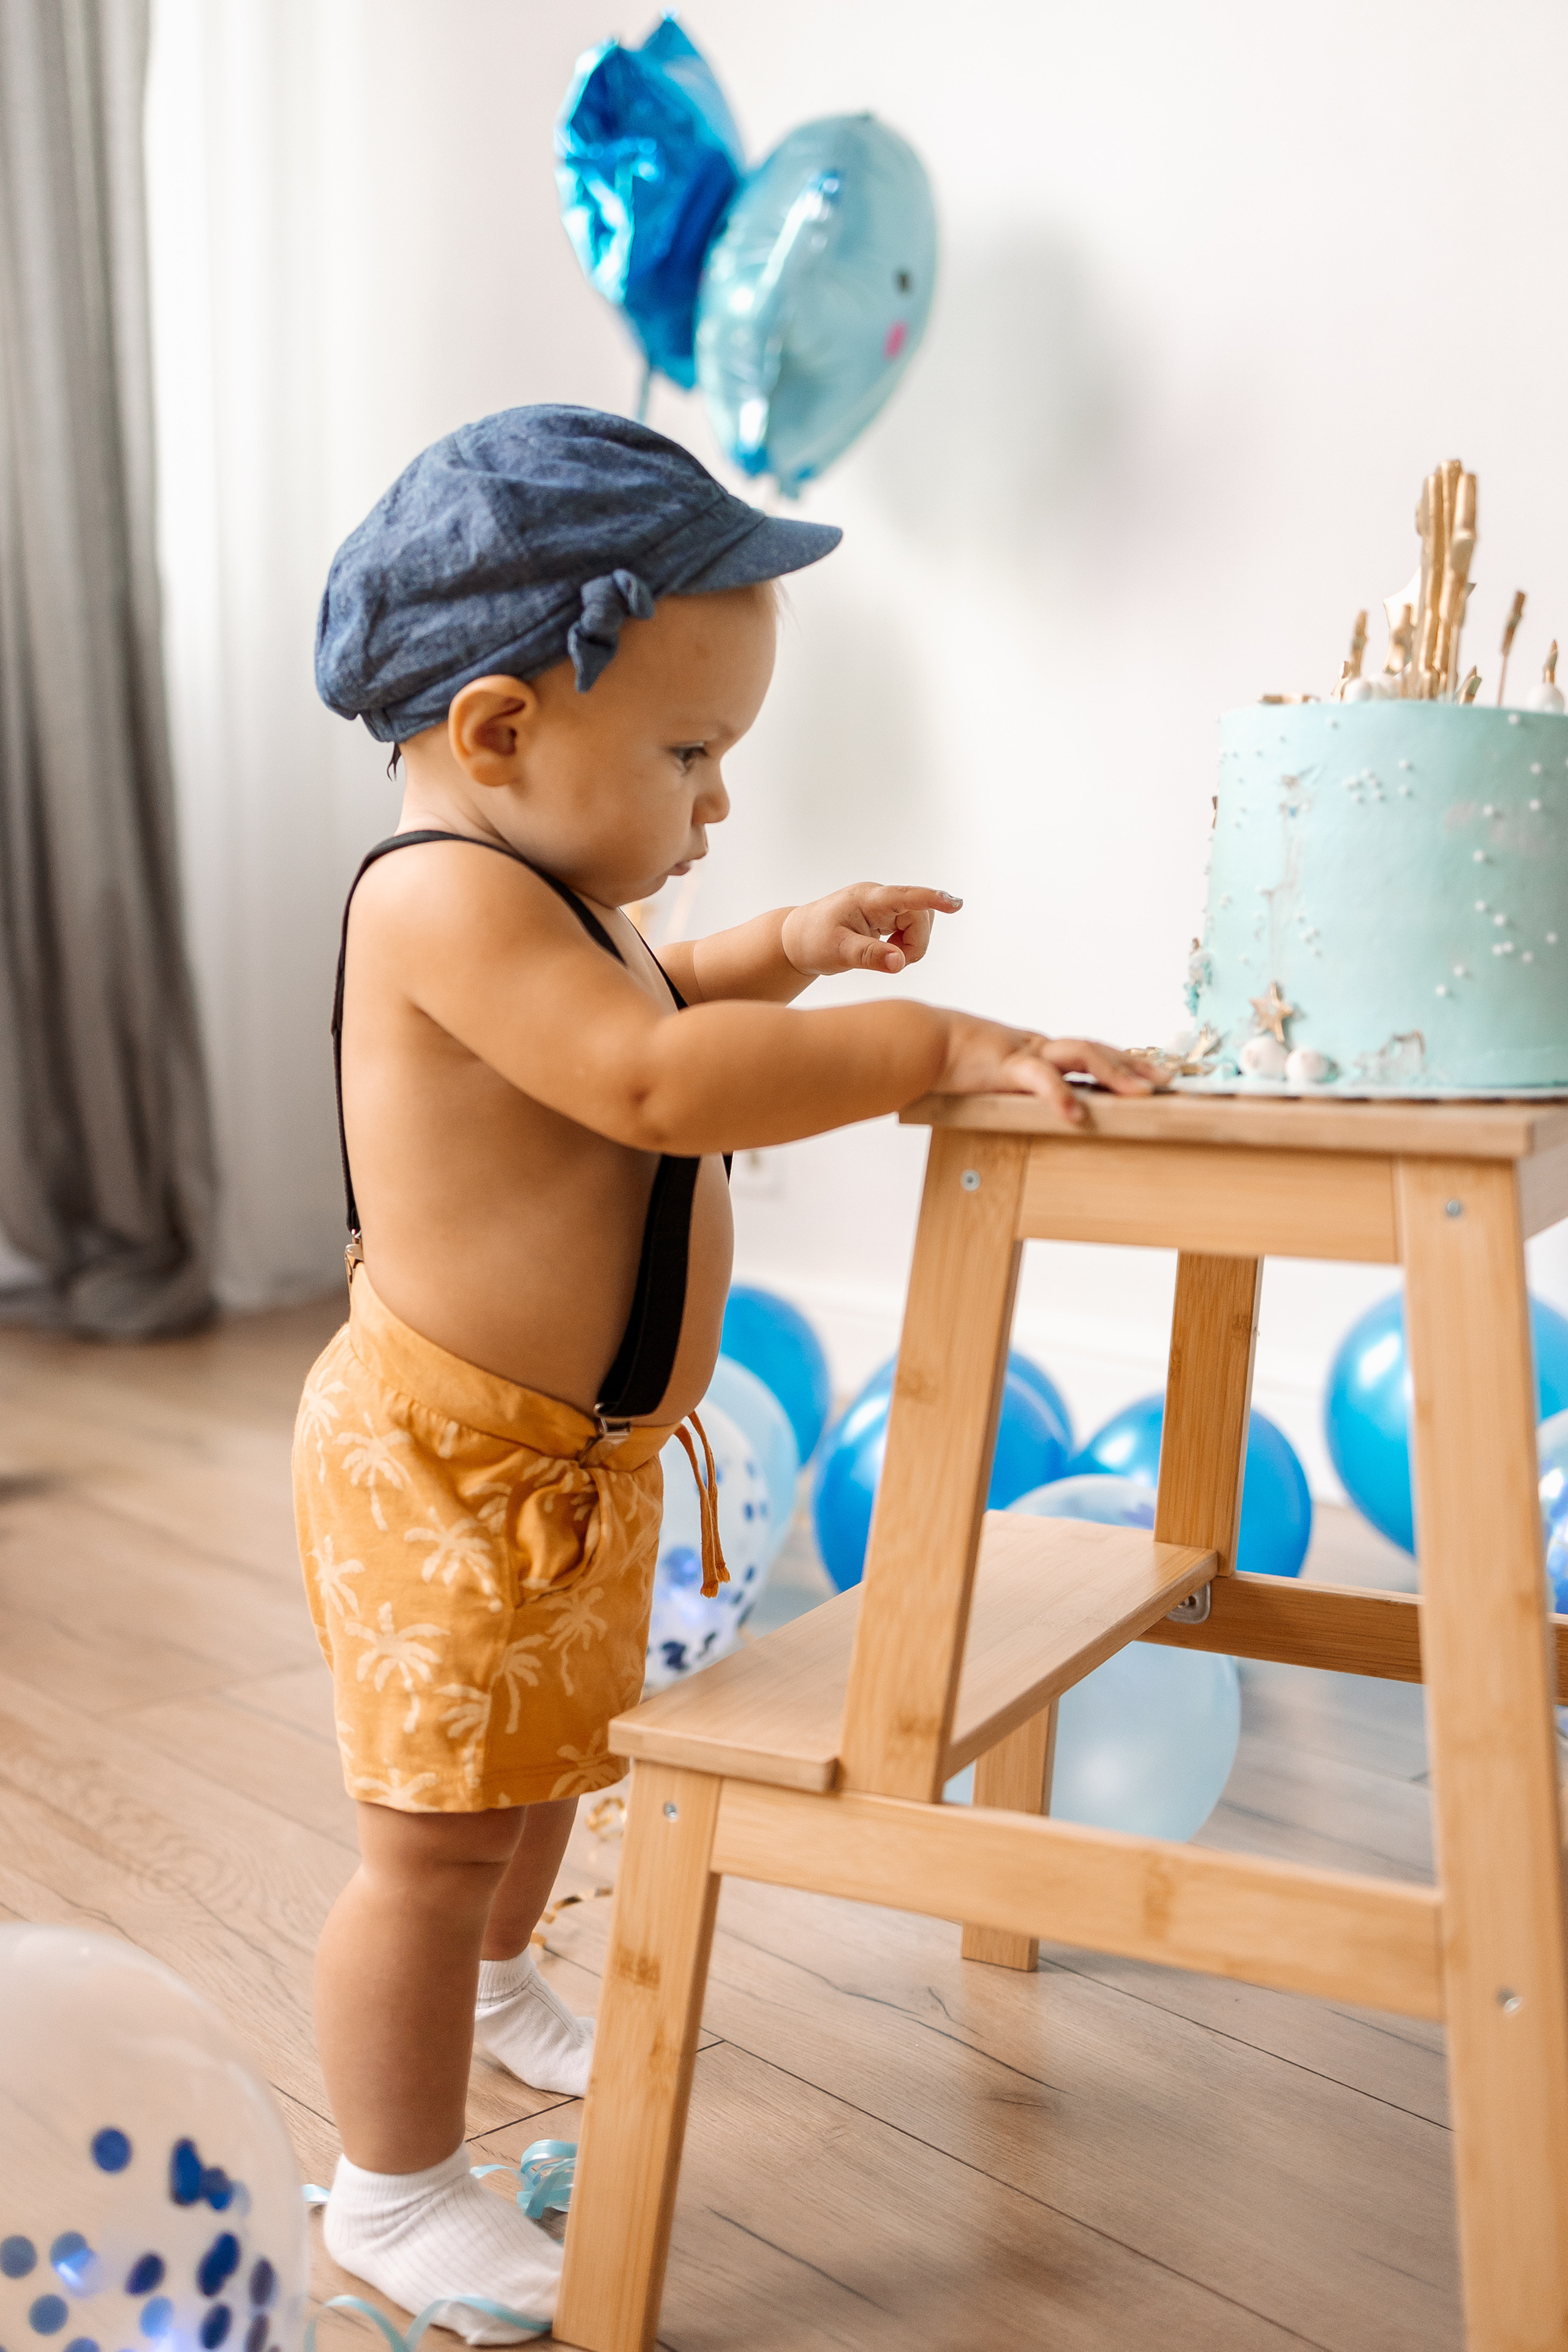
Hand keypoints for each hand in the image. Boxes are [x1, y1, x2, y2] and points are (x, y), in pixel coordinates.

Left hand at [780, 882, 961, 978]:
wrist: (799, 939)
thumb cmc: (813, 941)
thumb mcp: (838, 952)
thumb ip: (868, 956)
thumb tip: (899, 963)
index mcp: (867, 899)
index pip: (906, 897)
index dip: (932, 900)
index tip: (955, 903)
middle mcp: (880, 898)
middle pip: (921, 917)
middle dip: (915, 945)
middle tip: (890, 961)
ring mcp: (885, 906)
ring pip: (921, 924)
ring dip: (912, 945)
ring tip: (884, 955)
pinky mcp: (887, 917)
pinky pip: (913, 929)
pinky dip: (907, 945)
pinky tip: (887, 950)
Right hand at [935, 1018, 1166, 1124]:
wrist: (916, 1041)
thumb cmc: (946, 1060)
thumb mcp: (990, 1076)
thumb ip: (1013, 1088)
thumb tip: (1035, 1112)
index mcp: (1035, 1051)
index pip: (1088, 1052)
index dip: (1122, 1062)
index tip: (1150, 1075)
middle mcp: (1037, 1047)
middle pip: (1096, 1049)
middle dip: (1134, 1065)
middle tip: (1167, 1082)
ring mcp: (1023, 1052)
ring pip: (1080, 1054)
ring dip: (1114, 1073)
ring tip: (1141, 1095)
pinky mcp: (1005, 1065)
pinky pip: (1039, 1079)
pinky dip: (1058, 1096)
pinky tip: (1076, 1117)